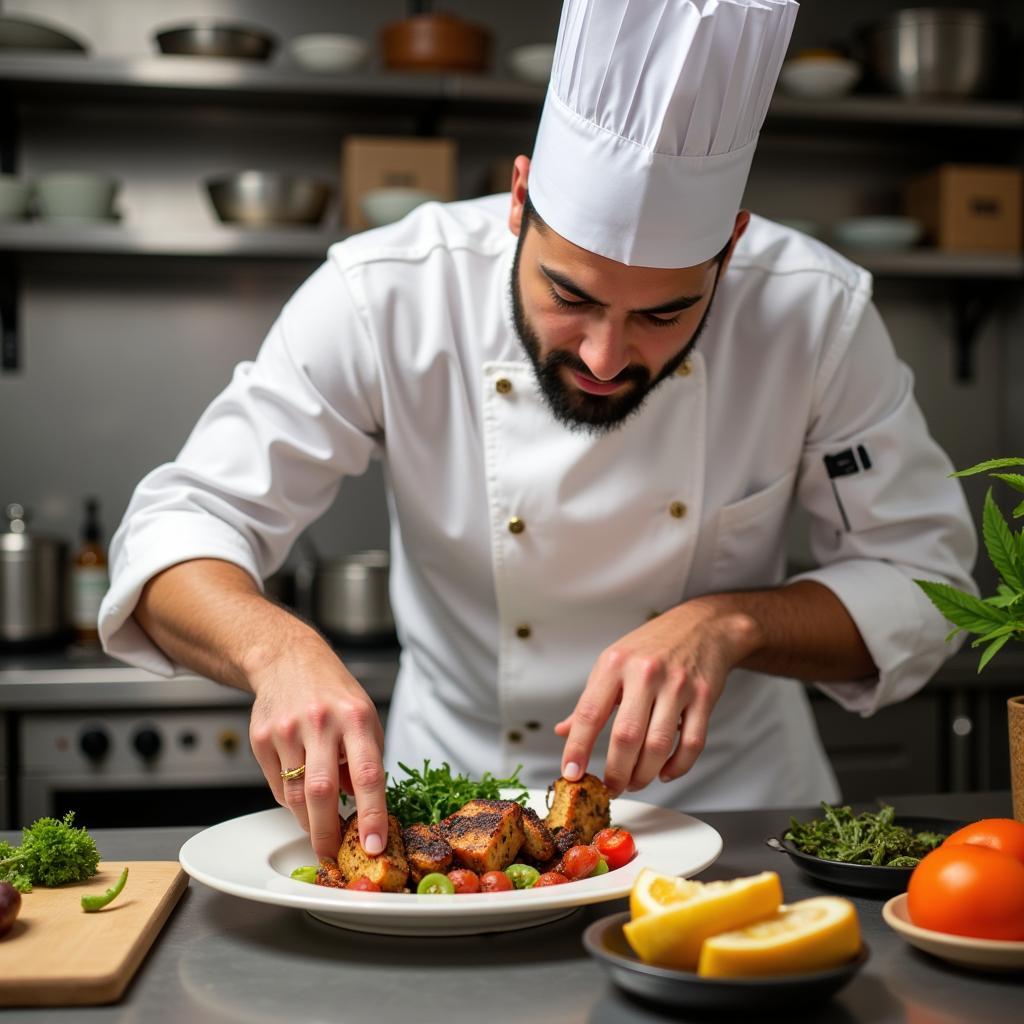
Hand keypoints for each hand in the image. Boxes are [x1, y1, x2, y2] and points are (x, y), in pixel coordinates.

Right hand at [247, 635, 387, 859]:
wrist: (287, 659)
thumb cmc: (333, 692)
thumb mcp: (364, 717)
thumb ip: (366, 760)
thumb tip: (361, 807)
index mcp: (356, 718)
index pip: (368, 774)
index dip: (372, 814)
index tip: (373, 845)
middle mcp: (321, 722)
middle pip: (321, 792)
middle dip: (327, 833)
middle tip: (333, 856)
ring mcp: (288, 730)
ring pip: (295, 795)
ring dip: (307, 821)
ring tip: (319, 828)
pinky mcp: (262, 738)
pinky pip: (277, 785)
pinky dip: (290, 799)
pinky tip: (300, 793)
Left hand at [555, 597, 760, 795]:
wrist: (702, 626)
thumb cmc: (651, 646)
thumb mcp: (612, 663)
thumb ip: (590, 700)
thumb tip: (563, 731)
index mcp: (614, 664)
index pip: (589, 713)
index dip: (577, 747)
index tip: (571, 774)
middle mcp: (645, 673)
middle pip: (627, 736)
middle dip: (616, 772)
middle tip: (610, 788)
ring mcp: (677, 685)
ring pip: (659, 745)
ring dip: (644, 774)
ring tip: (635, 782)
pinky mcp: (704, 696)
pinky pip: (692, 743)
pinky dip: (678, 767)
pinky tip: (665, 773)